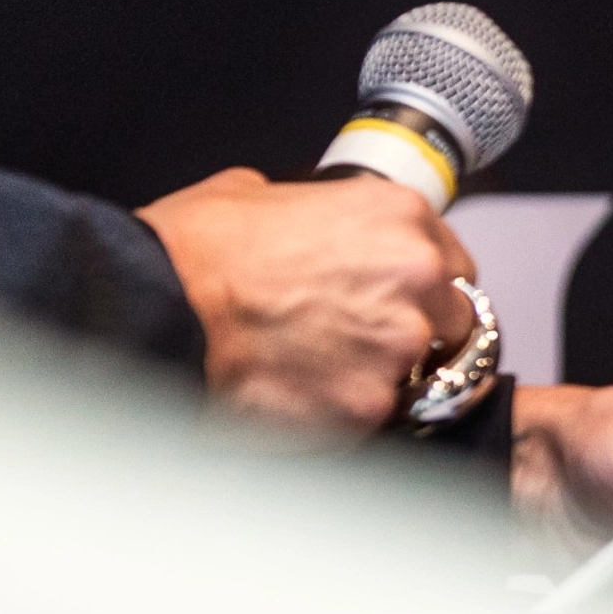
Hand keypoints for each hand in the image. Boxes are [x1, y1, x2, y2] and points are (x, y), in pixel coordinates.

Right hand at [133, 167, 476, 435]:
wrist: (158, 309)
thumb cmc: (197, 252)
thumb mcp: (263, 194)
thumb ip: (318, 212)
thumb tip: (314, 228)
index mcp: (399, 215)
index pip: (454, 263)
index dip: (425, 286)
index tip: (403, 301)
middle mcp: (414, 277)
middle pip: (453, 321)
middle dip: (415, 334)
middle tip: (359, 342)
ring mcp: (396, 347)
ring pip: (421, 378)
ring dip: (381, 379)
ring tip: (320, 374)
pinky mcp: (365, 407)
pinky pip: (373, 418)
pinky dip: (344, 416)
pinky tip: (300, 398)